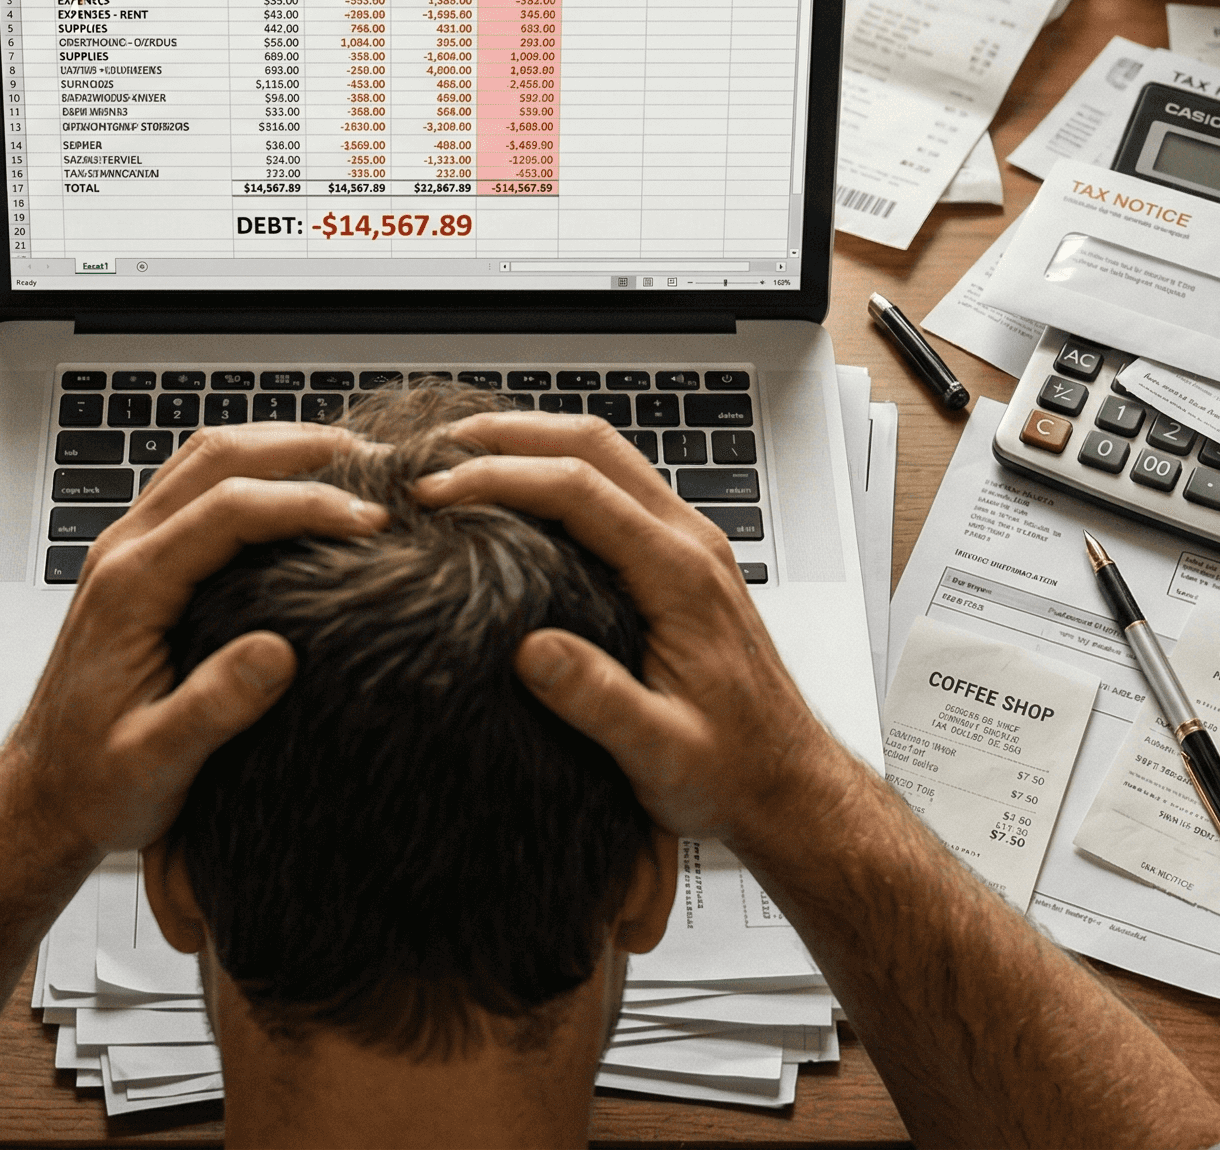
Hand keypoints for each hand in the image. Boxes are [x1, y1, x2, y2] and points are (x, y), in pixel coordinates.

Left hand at [0, 422, 384, 855]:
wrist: (44, 792)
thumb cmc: (95, 783)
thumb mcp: (155, 764)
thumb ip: (212, 709)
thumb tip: (279, 653)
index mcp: (129, 588)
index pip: (228, 510)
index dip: (307, 503)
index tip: (375, 521)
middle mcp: (122, 551)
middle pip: (217, 455)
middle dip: (305, 448)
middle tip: (382, 462)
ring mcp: (127, 548)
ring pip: (205, 457)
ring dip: (281, 447)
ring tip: (355, 462)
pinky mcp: (140, 560)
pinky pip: (198, 484)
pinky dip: (257, 469)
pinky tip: (301, 490)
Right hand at [411, 412, 841, 843]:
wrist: (788, 784)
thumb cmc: (732, 773)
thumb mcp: (661, 754)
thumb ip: (599, 702)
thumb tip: (530, 651)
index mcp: (682, 577)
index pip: (580, 491)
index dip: (500, 478)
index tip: (434, 494)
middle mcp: (690, 544)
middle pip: (593, 444)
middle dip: (507, 433)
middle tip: (432, 447)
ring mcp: (688, 546)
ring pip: (606, 456)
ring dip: (530, 443)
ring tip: (457, 457)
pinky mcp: (678, 560)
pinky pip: (614, 488)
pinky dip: (555, 471)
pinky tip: (513, 496)